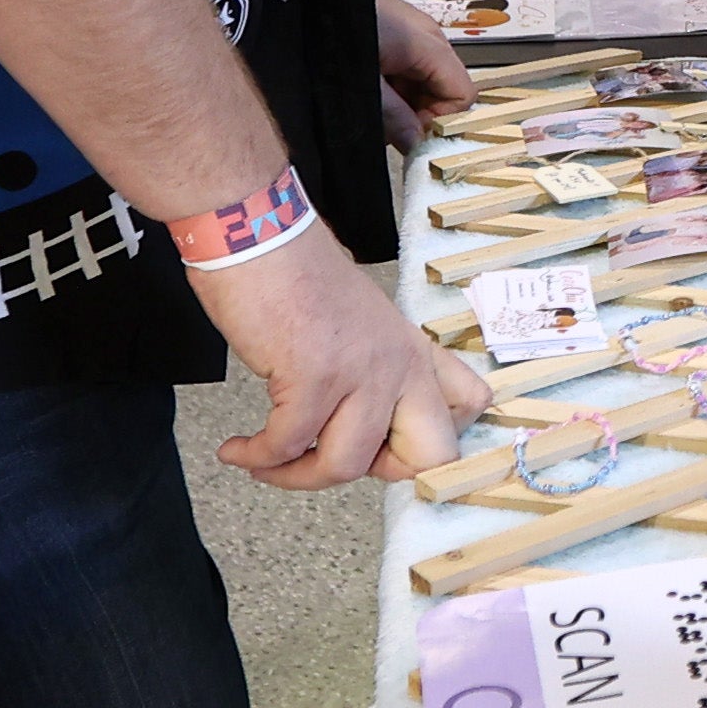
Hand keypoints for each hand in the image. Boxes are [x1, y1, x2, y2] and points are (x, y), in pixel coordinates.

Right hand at [196, 232, 490, 487]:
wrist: (256, 231)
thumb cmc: (294, 273)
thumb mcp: (361, 321)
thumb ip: (375, 366)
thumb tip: (360, 419)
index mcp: (414, 350)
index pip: (470, 407)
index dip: (429, 444)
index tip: (379, 450)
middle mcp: (399, 364)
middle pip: (431, 456)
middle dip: (375, 475)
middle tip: (326, 461)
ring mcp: (360, 372)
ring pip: (345, 465)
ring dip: (294, 475)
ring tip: (262, 461)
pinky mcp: (312, 376)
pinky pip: (286, 446)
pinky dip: (255, 457)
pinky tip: (237, 449)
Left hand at [374, 0, 473, 146]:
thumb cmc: (334, 37)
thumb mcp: (363, 84)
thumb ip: (393, 117)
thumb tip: (417, 145)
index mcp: (429, 46)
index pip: (462, 94)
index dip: (440, 120)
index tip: (408, 134)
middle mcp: (426, 37)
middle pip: (443, 88)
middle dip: (419, 114)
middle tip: (385, 128)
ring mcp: (408, 32)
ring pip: (422, 80)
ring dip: (402, 103)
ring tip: (369, 110)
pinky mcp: (389, 31)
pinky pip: (404, 67)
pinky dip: (390, 87)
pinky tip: (364, 92)